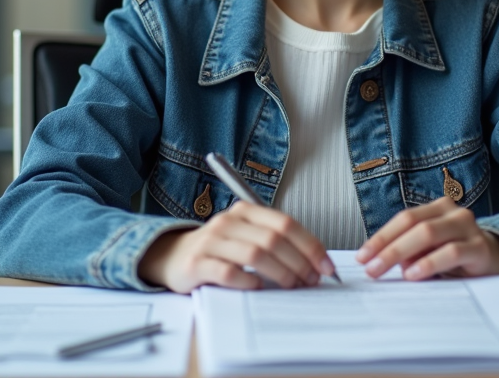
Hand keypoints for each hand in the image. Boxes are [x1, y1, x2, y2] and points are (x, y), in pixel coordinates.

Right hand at [137, 201, 336, 293]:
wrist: (173, 257)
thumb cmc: (219, 250)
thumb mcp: (245, 236)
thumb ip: (273, 242)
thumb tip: (314, 263)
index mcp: (245, 211)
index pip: (285, 223)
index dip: (309, 245)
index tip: (325, 266)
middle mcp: (228, 221)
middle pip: (273, 239)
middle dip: (299, 262)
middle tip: (311, 281)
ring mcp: (211, 241)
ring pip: (255, 254)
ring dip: (280, 273)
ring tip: (291, 286)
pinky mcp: (196, 263)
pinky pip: (229, 273)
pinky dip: (249, 282)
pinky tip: (259, 289)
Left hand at [354, 197, 498, 281]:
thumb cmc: (458, 255)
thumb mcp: (431, 250)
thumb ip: (410, 251)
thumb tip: (382, 261)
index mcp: (437, 208)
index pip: (403, 218)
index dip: (380, 236)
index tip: (361, 256)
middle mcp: (452, 212)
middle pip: (413, 224)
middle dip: (386, 246)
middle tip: (369, 267)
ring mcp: (468, 227)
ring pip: (428, 233)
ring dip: (401, 252)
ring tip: (383, 270)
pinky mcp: (480, 247)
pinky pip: (450, 252)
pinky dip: (428, 263)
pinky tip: (413, 274)